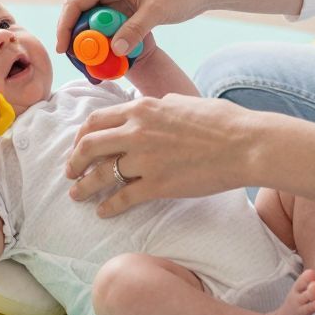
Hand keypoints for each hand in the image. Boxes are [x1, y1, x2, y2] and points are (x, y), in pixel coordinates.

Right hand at [56, 0, 217, 57]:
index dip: (65, 27)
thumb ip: (135, 29)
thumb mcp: (158, 11)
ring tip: (97, 67)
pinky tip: (110, 59)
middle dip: (78, 41)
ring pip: (92, 25)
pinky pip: (106, 28)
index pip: (76, 3)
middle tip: (83, 66)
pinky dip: (106, 43)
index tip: (63, 50)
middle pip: (79, 16)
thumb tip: (115, 50)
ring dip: (92, 45)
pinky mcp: (122, 9)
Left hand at [65, 93, 252, 217]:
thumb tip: (154, 107)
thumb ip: (161, 106)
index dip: (81, 136)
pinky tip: (104, 212)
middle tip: (70, 173)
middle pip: (88, 146)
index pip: (96, 121)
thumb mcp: (183, 102)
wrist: (245, 145)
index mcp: (142, 109)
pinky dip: (109, 206)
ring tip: (77, 195)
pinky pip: (123, 197)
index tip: (78, 147)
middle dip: (74, 162)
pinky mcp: (157, 184)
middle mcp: (137, 131)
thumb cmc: (221, 121)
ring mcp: (145, 159)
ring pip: (100, 174)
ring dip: (84, 187)